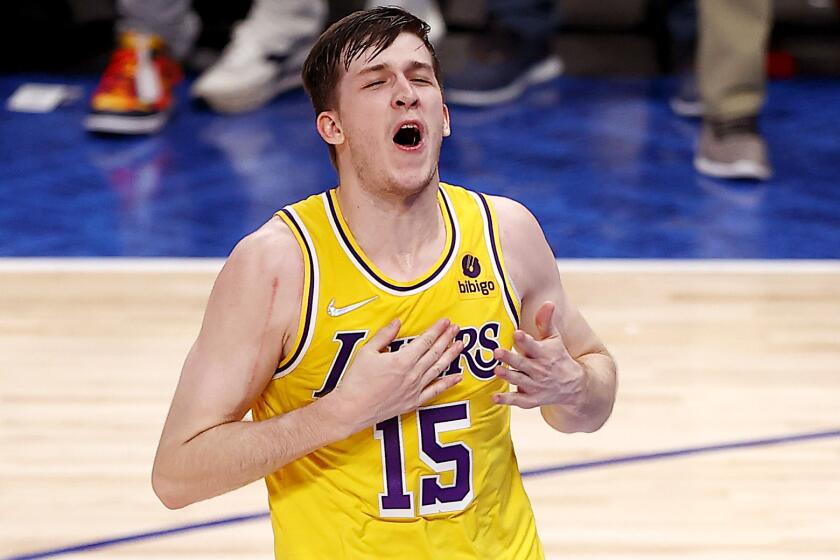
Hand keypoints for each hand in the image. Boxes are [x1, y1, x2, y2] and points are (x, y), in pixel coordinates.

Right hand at [332, 318, 464, 429]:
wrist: (352, 409)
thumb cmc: (356, 381)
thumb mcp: (366, 352)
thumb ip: (384, 336)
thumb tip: (397, 322)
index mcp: (402, 360)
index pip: (425, 341)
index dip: (437, 330)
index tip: (445, 321)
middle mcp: (413, 374)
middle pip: (435, 353)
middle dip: (447, 339)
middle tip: (456, 328)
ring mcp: (415, 389)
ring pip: (438, 369)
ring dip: (451, 355)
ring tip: (460, 345)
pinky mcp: (413, 402)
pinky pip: (435, 391)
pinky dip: (448, 383)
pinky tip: (458, 377)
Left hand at [492, 301, 585, 409]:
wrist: (574, 386)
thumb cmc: (559, 357)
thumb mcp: (555, 339)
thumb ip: (546, 322)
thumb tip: (548, 302)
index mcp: (545, 353)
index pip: (534, 346)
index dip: (525, 340)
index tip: (517, 333)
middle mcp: (540, 370)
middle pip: (523, 364)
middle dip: (510, 358)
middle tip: (497, 352)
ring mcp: (536, 386)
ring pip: (520, 381)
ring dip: (508, 377)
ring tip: (496, 370)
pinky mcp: (532, 399)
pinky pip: (518, 401)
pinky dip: (507, 400)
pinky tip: (494, 397)